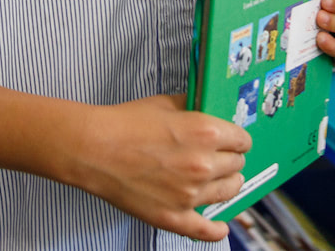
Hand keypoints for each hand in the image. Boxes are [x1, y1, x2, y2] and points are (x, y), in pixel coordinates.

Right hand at [70, 93, 250, 241]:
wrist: (92, 148)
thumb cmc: (122, 124)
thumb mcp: (163, 103)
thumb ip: (192, 106)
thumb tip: (207, 109)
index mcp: (205, 131)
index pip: (242, 140)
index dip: (237, 139)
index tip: (232, 141)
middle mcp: (203, 164)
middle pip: (238, 166)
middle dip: (230, 159)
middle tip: (219, 157)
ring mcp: (190, 194)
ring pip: (230, 192)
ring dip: (227, 184)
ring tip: (217, 181)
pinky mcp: (175, 216)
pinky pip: (207, 231)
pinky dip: (216, 229)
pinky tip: (220, 226)